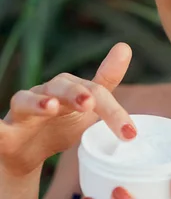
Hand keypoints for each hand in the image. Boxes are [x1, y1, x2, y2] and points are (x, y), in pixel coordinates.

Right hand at [0, 43, 137, 176]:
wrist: (28, 153)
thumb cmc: (62, 123)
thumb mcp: (88, 108)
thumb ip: (106, 81)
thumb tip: (125, 46)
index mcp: (69, 89)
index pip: (94, 92)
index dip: (112, 111)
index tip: (130, 132)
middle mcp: (45, 93)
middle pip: (61, 88)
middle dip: (75, 93)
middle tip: (89, 103)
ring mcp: (23, 110)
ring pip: (25, 100)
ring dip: (38, 102)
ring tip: (51, 107)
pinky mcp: (5, 131)